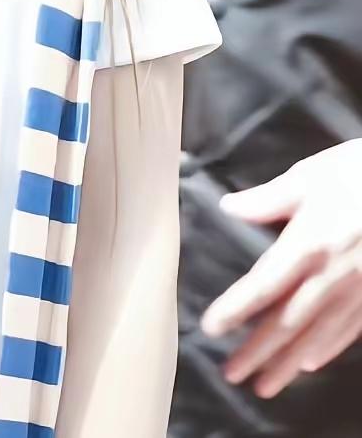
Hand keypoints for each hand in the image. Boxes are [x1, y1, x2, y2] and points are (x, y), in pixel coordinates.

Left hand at [201, 141, 361, 398]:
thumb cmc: (355, 174)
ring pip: (317, 335)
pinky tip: (309, 364)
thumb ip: (268, 199)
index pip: (263, 285)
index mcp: (307, 243)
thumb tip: (229, 207)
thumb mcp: (308, 176)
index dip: (236, 309)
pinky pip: (348, 330)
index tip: (210, 328)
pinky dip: (327, 350)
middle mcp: (329, 276)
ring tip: (264, 385)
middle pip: (287, 321)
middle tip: (231, 374)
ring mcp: (355, 291)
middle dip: (257, 351)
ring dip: (288, 363)